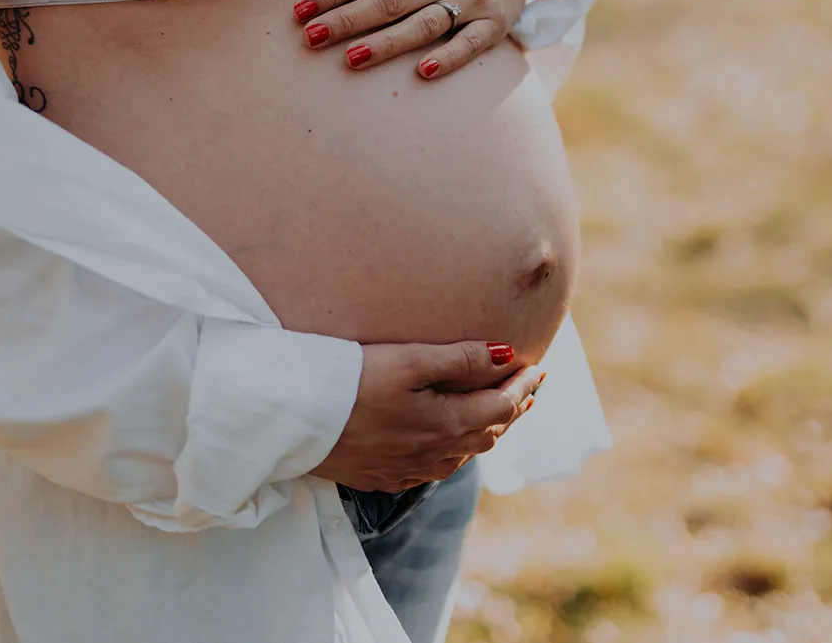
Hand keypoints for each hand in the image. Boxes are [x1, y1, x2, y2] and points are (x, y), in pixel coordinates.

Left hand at [291, 0, 541, 79]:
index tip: (300, 10)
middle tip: (311, 38)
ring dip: (387, 43)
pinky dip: (449, 58)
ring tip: (351, 59)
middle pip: (389, 0)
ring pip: (423, 24)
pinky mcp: (495, 22)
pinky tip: (423, 72)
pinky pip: (471, 43)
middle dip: (347, 20)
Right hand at [311, 340, 545, 492]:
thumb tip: (507, 355)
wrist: (291, 422)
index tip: (540, 367)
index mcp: (444, 424)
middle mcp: (432, 454)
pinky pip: (436, 468)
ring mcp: (407, 469)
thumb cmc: (348, 381)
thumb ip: (459, 358)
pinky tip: (452, 442)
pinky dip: (457, 450)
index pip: (501, 405)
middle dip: (512, 408)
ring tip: (500, 410)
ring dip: (488, 430)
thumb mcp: (407, 361)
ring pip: (465, 454)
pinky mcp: (383, 477)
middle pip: (488, 433)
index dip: (524, 386)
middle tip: (528, 387)